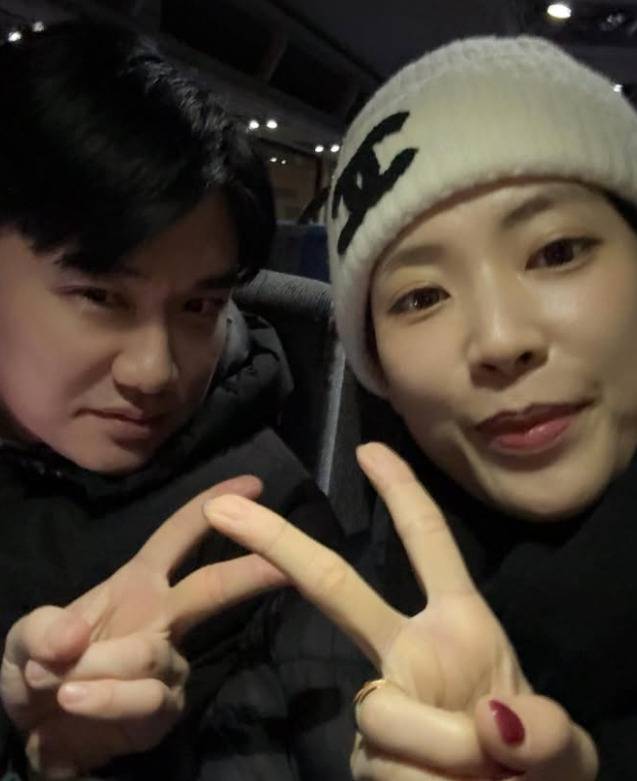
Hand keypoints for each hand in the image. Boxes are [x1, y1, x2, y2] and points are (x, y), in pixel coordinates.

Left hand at [1, 476, 285, 778]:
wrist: (40, 732)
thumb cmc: (41, 667)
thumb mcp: (25, 640)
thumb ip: (43, 629)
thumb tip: (72, 638)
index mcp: (137, 583)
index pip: (179, 535)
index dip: (211, 507)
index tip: (251, 487)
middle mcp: (164, 617)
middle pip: (212, 587)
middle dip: (248, 572)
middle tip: (281, 566)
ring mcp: (170, 664)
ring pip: (153, 654)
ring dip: (103, 667)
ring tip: (61, 684)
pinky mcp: (166, 708)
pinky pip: (146, 699)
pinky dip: (106, 699)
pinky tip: (76, 701)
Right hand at [204, 444, 597, 780]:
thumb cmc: (536, 766)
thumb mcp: (564, 747)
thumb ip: (544, 732)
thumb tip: (489, 725)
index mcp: (458, 624)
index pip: (429, 543)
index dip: (402, 491)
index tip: (369, 449)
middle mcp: (407, 652)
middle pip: (337, 588)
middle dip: (282, 542)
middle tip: (222, 506)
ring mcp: (382, 703)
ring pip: (380, 711)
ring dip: (437, 751)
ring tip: (482, 778)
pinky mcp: (365, 758)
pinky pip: (380, 766)